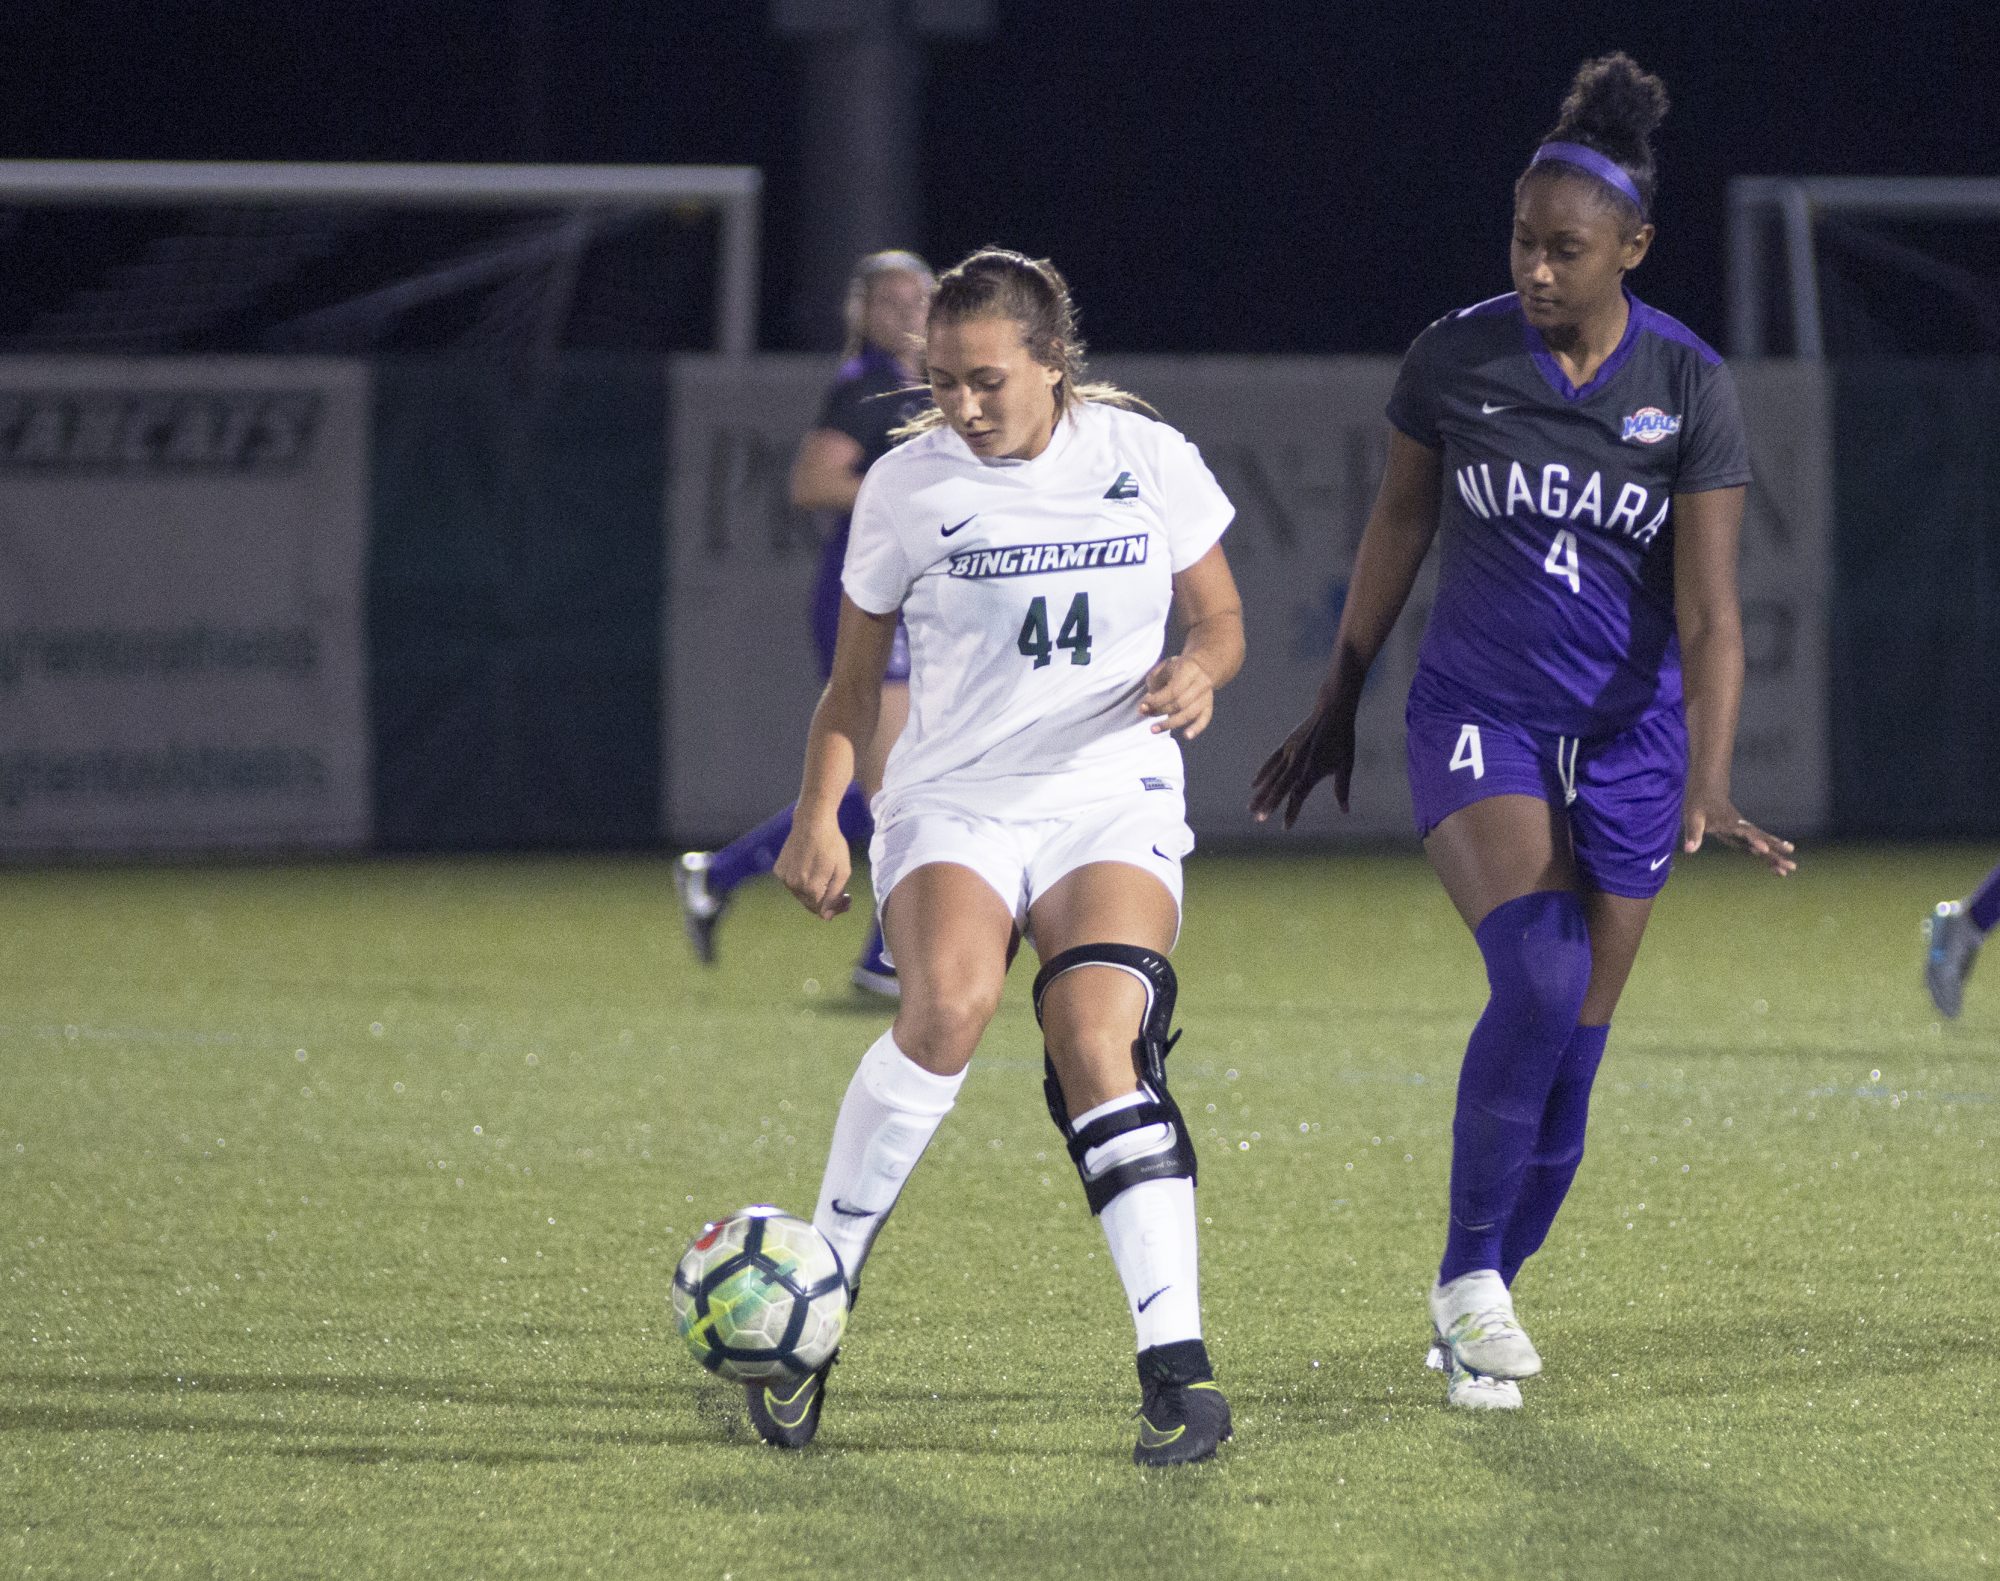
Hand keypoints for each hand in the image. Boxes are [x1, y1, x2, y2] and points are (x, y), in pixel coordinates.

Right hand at [774, 817, 853, 918]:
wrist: (813, 821)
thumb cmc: (832, 844)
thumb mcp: (842, 871)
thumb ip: (834, 897)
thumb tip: (825, 917)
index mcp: (810, 888)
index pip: (822, 910)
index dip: (836, 908)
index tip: (847, 899)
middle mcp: (793, 886)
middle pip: (811, 904)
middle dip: (827, 900)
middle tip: (842, 892)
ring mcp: (784, 877)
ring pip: (802, 894)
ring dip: (815, 890)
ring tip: (827, 876)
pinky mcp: (778, 869)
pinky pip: (792, 883)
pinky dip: (803, 880)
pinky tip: (813, 867)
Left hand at [1138, 655, 1216, 739]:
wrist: (1202, 667)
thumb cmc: (1177, 668)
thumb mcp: (1164, 668)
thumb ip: (1154, 684)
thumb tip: (1146, 705)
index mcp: (1189, 670)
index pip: (1173, 690)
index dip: (1157, 700)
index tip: (1143, 705)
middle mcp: (1201, 684)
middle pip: (1180, 703)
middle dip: (1160, 711)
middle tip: (1145, 714)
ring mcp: (1206, 697)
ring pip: (1189, 714)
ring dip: (1170, 723)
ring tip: (1154, 729)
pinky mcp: (1208, 706)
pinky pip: (1204, 720)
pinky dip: (1196, 729)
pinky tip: (1186, 736)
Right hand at [1249, 694, 1356, 827]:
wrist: (1333, 711)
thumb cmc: (1342, 740)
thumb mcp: (1345, 765)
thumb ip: (1342, 789)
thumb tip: (1345, 811)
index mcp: (1313, 770)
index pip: (1299, 796)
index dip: (1292, 812)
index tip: (1286, 827)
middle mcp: (1298, 763)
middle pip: (1280, 788)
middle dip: (1269, 805)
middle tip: (1258, 820)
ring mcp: (1290, 753)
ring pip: (1272, 777)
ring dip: (1261, 794)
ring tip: (1251, 808)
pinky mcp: (1287, 744)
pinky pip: (1271, 762)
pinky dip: (1262, 773)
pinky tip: (1254, 785)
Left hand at [1681, 790, 1795, 875]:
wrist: (1709, 786)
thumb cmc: (1699, 800)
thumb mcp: (1692, 816)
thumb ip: (1693, 833)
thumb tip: (1689, 850)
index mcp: (1730, 823)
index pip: (1745, 833)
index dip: (1754, 841)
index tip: (1763, 849)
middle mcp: (1741, 826)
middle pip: (1761, 840)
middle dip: (1776, 852)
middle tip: (1791, 866)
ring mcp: (1743, 829)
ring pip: (1763, 843)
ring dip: (1776, 855)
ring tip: (1790, 868)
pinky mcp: (1743, 832)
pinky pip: (1757, 844)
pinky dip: (1767, 853)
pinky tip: (1775, 863)